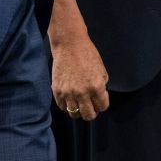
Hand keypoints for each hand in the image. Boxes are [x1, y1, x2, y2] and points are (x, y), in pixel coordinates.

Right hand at [48, 0, 108, 120]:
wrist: (70, 45)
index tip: (100, 101)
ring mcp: (69, 93)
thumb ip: (101, 86)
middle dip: (92, 112)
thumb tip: (99, 98)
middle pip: (89, 115)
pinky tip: (70, 99)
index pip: (103, 107)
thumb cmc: (88, 55)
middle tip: (90, 106)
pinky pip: (62, 107)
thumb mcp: (101, 70)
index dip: (102, 104)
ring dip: (78, 111)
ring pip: (74, 114)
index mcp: (97, 86)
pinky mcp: (57, 91)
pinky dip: (67, 105)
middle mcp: (83, 92)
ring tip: (79, 104)